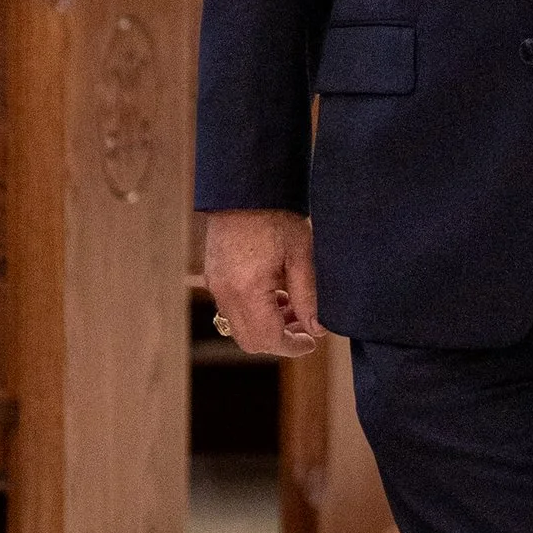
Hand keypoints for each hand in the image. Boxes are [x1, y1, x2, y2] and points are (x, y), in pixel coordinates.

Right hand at [204, 209, 321, 353]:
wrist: (246, 187)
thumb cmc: (276, 216)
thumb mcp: (301, 256)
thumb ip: (309, 297)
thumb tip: (318, 328)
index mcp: (248, 290)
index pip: (269, 339)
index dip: (293, 346)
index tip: (312, 340)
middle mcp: (226, 293)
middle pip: (250, 341)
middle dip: (280, 340)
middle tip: (305, 326)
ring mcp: (216, 285)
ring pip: (240, 327)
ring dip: (266, 327)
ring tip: (294, 307)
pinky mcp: (214, 276)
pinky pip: (232, 309)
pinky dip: (253, 312)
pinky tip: (275, 295)